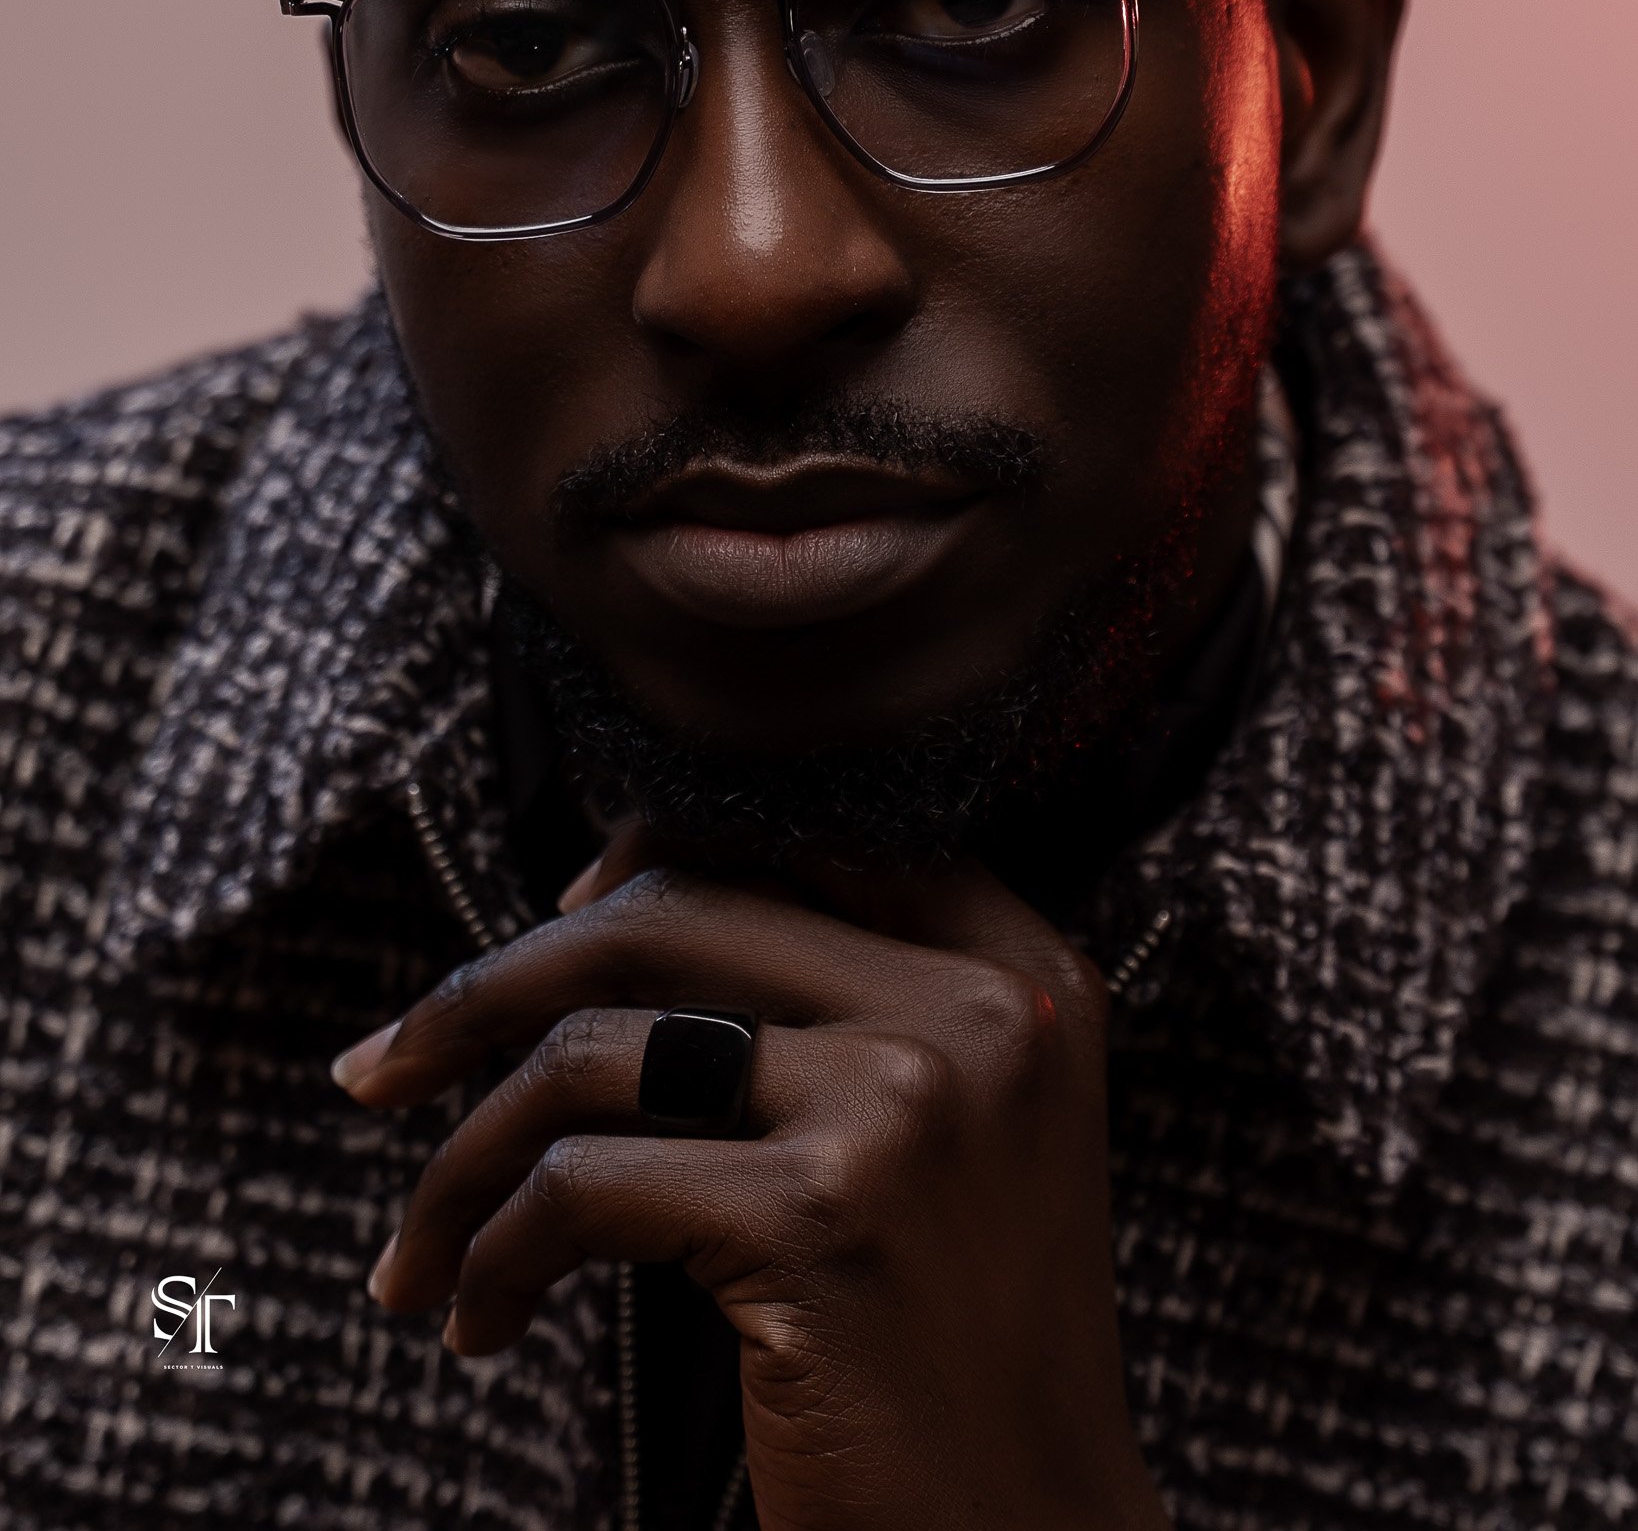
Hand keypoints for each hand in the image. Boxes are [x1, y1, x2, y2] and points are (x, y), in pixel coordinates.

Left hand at [335, 843, 1169, 1530]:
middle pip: (668, 914)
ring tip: (423, 1246)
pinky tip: (480, 1316)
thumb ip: (830, 1001)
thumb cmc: (951, 1341)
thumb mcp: (941, 1129)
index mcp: (1012, 969)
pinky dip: (490, 1251)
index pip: (784, 835)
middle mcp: (977, 1008)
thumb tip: (596, 898)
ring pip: (594, 1052)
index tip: (532, 946)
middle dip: (489, 988)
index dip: (633, 867)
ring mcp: (906, 1102)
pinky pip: (580, 1184)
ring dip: (463, 1155)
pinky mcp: (824, 1217)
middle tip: (386, 1070)